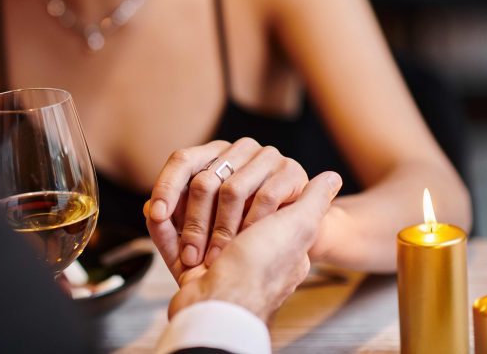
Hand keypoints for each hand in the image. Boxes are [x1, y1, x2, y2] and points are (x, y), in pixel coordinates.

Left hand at [147, 138, 309, 268]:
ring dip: (222, 230)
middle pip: (204, 180)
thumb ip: (173, 218)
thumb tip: (149, 209)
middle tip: (190, 256)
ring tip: (216, 258)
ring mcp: (266, 156)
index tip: (158, 215)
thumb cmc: (240, 229)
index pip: (182, 160)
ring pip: (232, 190)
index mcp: (213, 154)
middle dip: (194, 223)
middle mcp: (238, 149)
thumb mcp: (204, 225)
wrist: (291, 237)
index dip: (166, 186)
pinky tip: (247, 243)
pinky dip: (252, 225)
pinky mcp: (290, 170)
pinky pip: (265, 197)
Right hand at [149, 171, 342, 322]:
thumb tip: (331, 176)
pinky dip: (160, 227)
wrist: (221, 308)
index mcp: (271, 236)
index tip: (241, 197)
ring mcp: (212, 257)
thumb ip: (315, 200)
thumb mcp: (299, 227)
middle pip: (214, 201)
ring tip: (181, 220)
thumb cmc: (260, 270)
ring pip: (189, 216)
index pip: (251, 194)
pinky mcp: (185, 267)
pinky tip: (155, 212)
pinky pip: (166, 237)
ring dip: (183, 217)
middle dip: (207, 208)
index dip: (244, 192)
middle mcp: (243, 246)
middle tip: (212, 218)